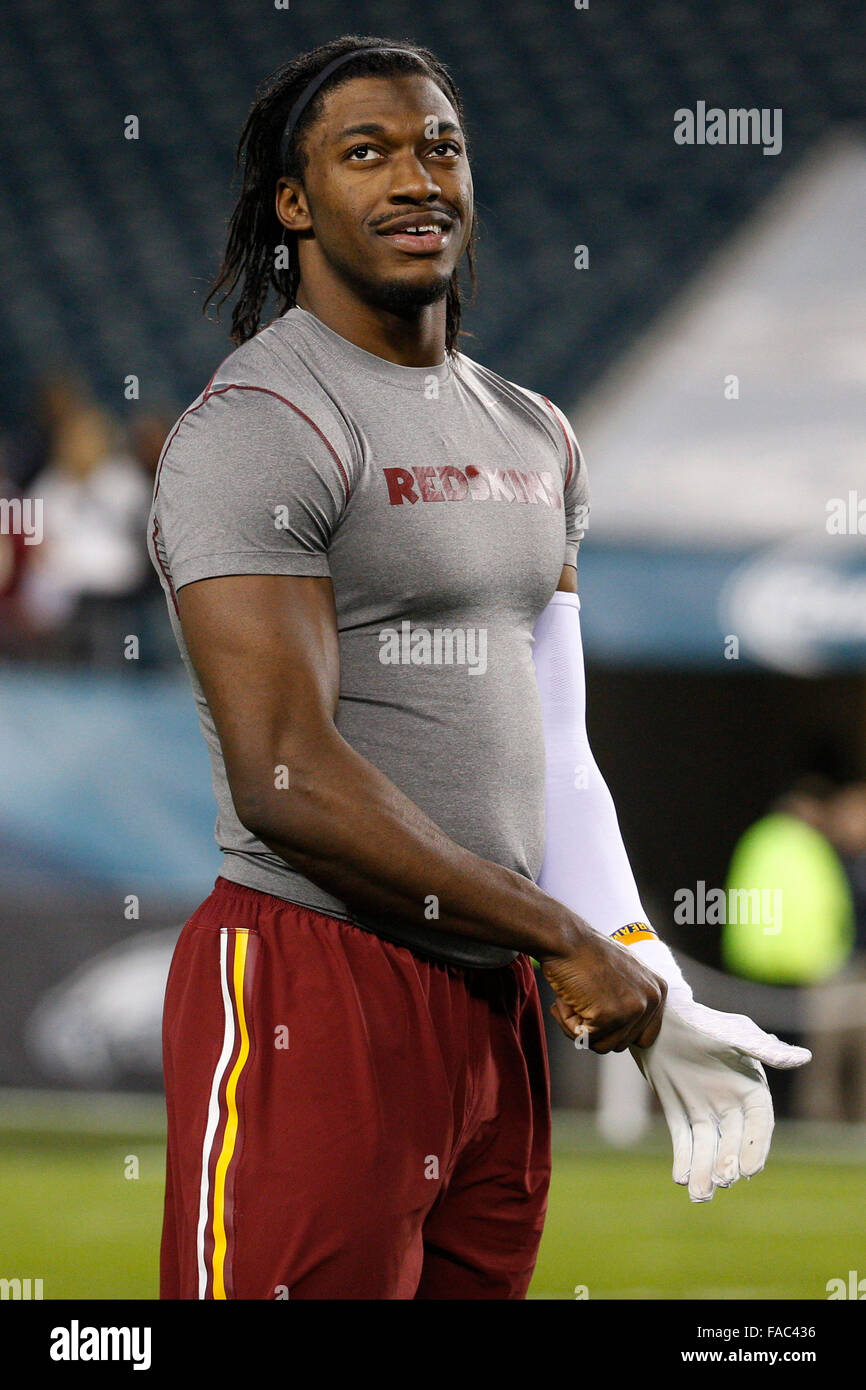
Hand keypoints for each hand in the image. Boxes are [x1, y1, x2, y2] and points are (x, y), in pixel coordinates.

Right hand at [542, 933, 666, 1052]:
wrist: (565, 939)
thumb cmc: (586, 952)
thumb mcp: (625, 971)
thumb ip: (633, 997)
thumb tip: (625, 1026)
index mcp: (658, 990)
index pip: (644, 1037)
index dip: (617, 1029)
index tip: (601, 1012)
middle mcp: (651, 1000)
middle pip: (621, 1043)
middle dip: (596, 1027)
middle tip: (583, 998)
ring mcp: (633, 1009)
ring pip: (603, 1046)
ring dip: (580, 1026)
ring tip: (575, 997)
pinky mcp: (610, 1016)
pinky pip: (584, 1039)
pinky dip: (568, 1023)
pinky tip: (567, 998)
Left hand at [630, 995, 811, 1201]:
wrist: (660, 1017)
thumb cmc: (703, 1023)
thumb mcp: (735, 1035)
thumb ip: (765, 1050)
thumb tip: (803, 1057)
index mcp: (750, 1088)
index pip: (758, 1125)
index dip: (755, 1148)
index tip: (749, 1171)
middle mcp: (729, 1102)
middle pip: (732, 1141)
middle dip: (727, 1163)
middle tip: (721, 1182)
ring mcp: (703, 1108)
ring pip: (707, 1147)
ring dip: (704, 1170)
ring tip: (698, 1194)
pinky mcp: (679, 1110)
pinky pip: (684, 1140)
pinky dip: (683, 1159)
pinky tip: (680, 1177)